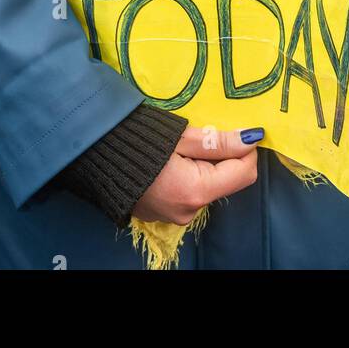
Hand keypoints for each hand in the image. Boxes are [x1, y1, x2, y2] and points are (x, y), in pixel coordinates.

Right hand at [132, 124, 261, 225]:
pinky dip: (189, 176)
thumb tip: (253, 139)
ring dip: (204, 166)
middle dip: (222, 157)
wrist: (95, 154)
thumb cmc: (139, 140)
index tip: (236, 131)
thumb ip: (220, 142)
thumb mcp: (183, 136)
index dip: (246, 150)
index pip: (244, 173)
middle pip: (225, 181)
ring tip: (181, 147)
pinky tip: (170, 161)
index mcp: (196, 192)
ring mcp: (176, 216)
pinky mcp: (164, 213)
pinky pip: (189, 193)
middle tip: (201, 136)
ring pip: (207, 186)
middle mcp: (189, 211)